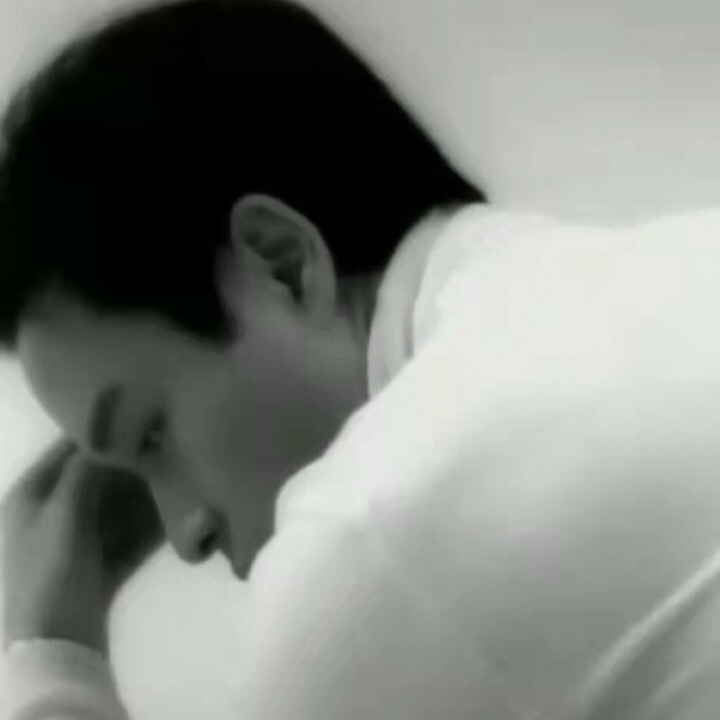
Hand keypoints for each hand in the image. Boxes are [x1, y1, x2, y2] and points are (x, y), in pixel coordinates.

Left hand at [2, 439, 163, 654]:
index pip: (69, 447)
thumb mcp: (65, 512)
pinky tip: (178, 512)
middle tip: (170, 448)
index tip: (143, 416)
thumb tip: (114, 433)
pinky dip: (151, 523)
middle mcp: (53, 510)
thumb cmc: (51, 570)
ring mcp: (79, 538)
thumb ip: (86, 470)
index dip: (104, 432)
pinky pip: (129, 532)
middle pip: (99, 476)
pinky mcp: (100, 562)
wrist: (56, 644)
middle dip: (133, 465)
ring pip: (118, 504)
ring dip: (146, 493)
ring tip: (180, 476)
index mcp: (31, 493)